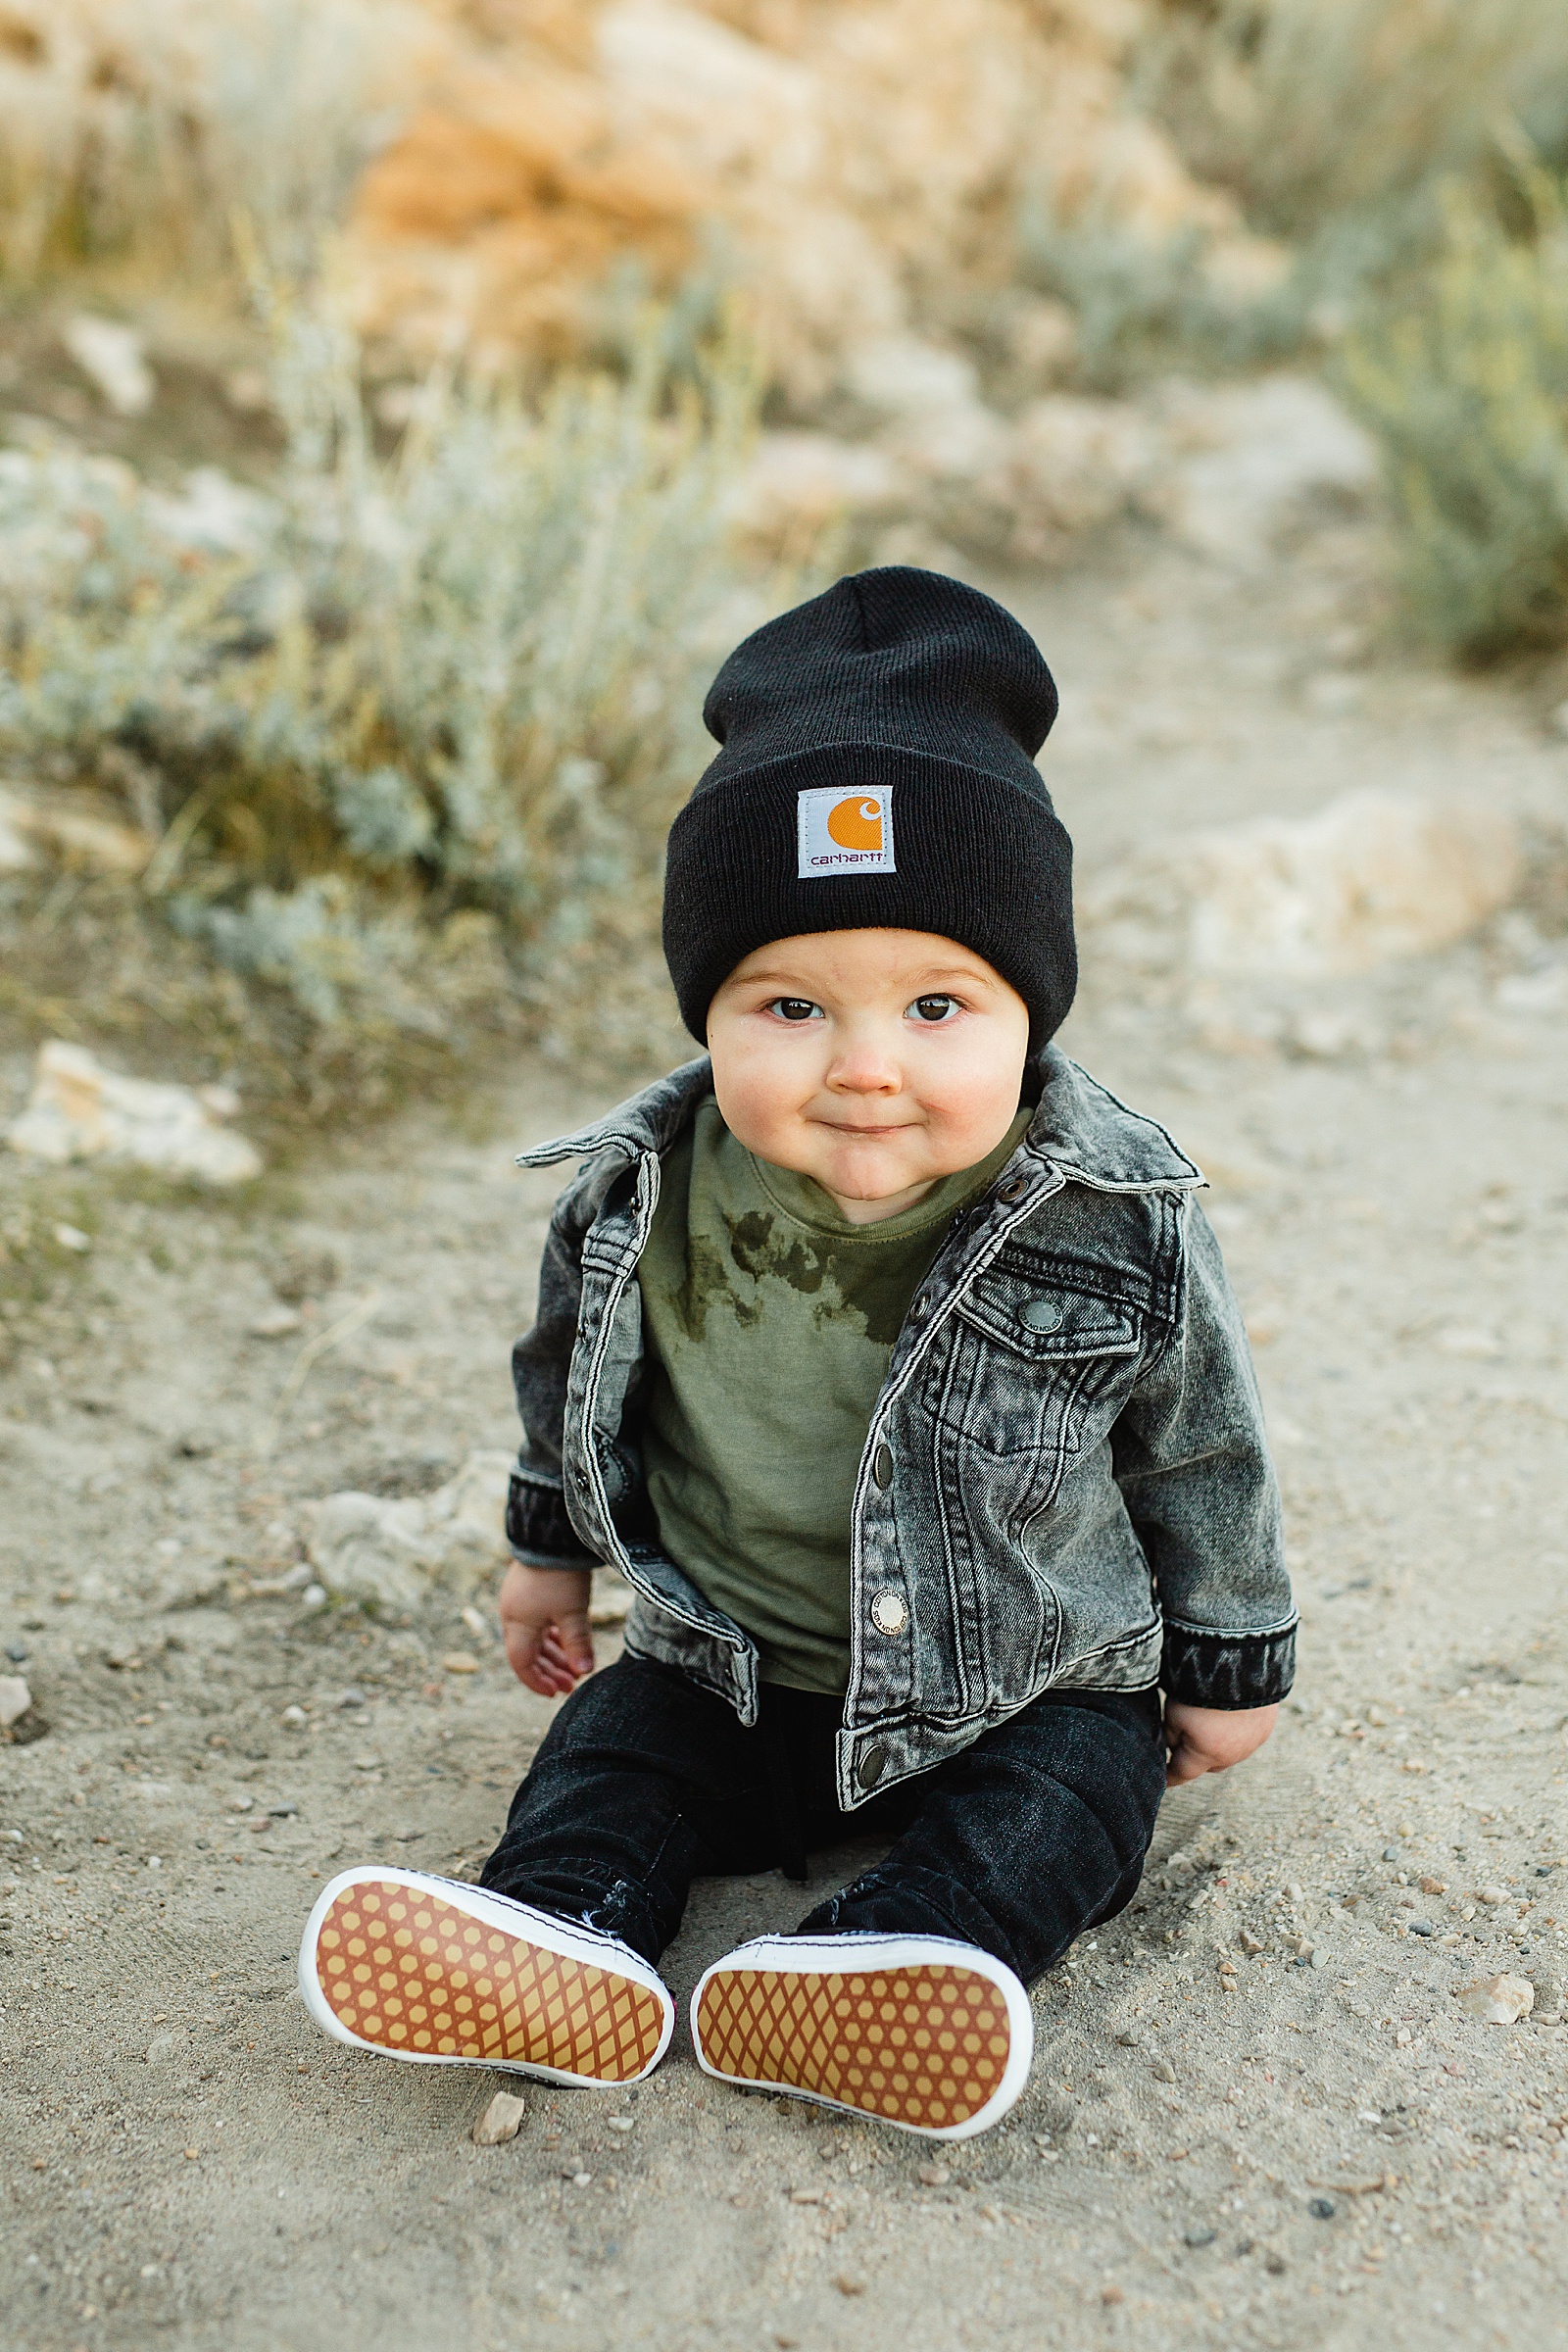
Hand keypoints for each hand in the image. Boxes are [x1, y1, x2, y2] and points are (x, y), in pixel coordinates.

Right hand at [498, 1563, 594, 1696]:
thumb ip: (577, 1643)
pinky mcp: (530, 1591)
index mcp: (517, 1623)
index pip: (522, 1664)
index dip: (538, 1682)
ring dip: (553, 1655)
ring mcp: (520, 1602)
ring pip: (534, 1638)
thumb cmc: (561, 1576)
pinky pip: (537, 1623)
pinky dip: (551, 1636)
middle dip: (549, 1671)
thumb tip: (585, 1672)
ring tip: (573, 1667)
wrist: (554, 1533)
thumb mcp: (573, 1612)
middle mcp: (513, 1615)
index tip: (558, 1693)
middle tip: (571, 1684)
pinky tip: (566, 1642)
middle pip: (527, 1653)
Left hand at [1163, 1700, 1277, 1787]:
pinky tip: (1230, 1714)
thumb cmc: (1201, 1690)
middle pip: (1208, 1764)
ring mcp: (1252, 1742)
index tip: (1162, 1782)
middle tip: (1183, 1741)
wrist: (1241, 1667)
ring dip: (1218, 1744)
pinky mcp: (1266, 1727)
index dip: (1170, 1777)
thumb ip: (1171, 1736)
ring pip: (1229, 1752)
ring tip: (1209, 1723)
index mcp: (1207, 1755)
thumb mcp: (1174, 1714)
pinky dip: (1236, 1731)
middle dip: (1196, 1758)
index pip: (1182, 1773)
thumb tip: (1174, 1746)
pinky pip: (1247, 1737)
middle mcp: (1232, 1755)